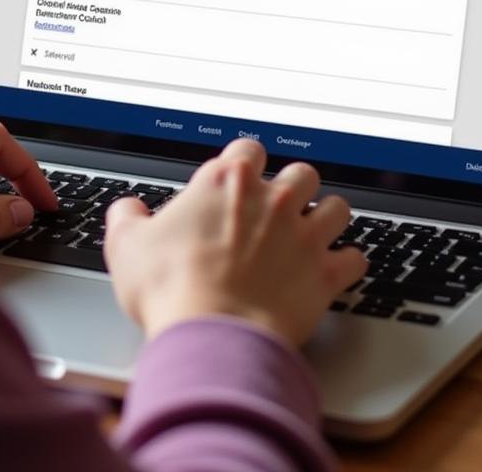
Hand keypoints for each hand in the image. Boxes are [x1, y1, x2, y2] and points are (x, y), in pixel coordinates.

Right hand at [104, 139, 366, 347]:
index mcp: (226, 182)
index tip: (240, 177)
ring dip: (327, 216)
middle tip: (279, 206)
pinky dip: (348, 262)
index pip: (248, 148)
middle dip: (294, 186)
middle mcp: (272, 199)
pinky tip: (337, 268)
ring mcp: (304, 234)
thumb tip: (127, 210)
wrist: (211, 332)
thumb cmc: (170, 288)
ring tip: (315, 229)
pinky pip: (355, 257)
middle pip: (301, 172)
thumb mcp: (126, 245)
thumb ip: (126, 217)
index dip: (246, 162)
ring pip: (337, 207)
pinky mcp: (325, 273)